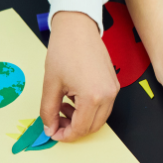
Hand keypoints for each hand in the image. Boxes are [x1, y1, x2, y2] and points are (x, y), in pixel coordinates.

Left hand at [41, 12, 118, 141]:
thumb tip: (49, 128)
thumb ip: (49, 111)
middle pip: (93, 127)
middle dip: (73, 129)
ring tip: (63, 107)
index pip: (81, 129)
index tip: (52, 132)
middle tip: (55, 122)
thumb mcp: (51, 84)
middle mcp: (108, 95)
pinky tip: (74, 99)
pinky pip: (104, 106)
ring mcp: (113, 89)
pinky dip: (89, 109)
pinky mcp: (114, 84)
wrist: (78, 28)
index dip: (65, 135)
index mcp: (92, 97)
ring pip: (100, 118)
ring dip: (81, 120)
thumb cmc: (64, 51)